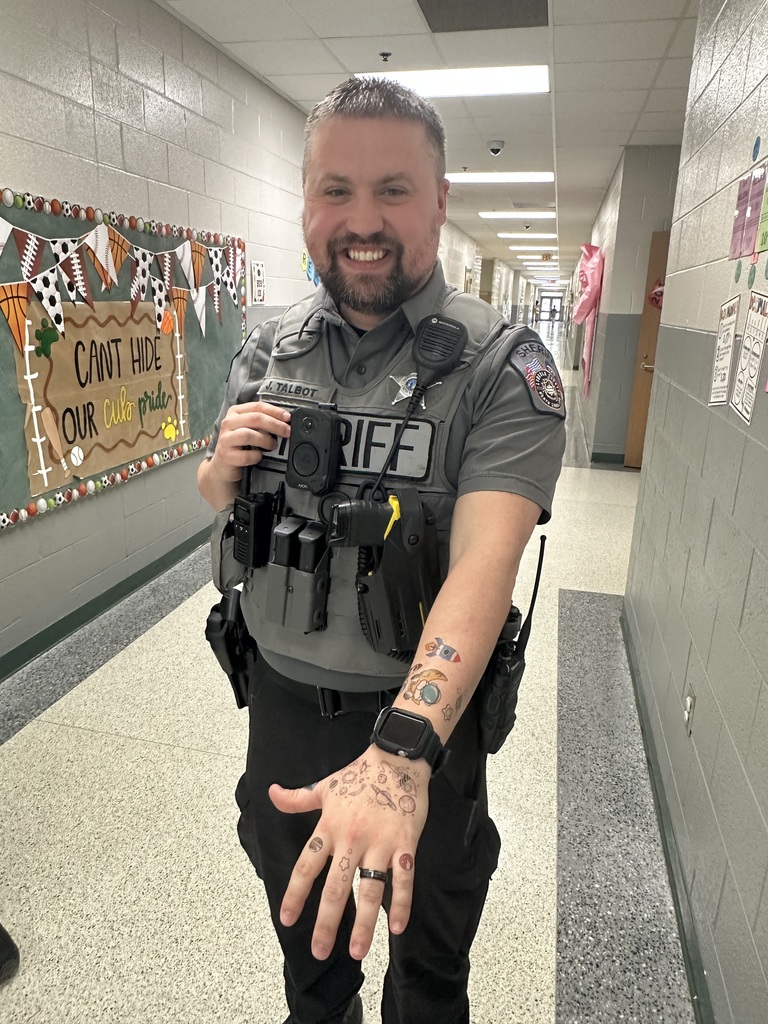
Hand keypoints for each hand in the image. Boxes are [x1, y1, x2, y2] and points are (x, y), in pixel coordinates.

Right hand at [210, 401, 290, 483]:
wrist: (223, 466)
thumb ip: (262, 422)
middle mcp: (228, 423)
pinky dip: (256, 456)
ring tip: (272, 446)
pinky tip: (259, 456)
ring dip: (266, 440)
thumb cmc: (239, 446)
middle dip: (275, 425)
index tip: (288, 417)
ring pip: (249, 435)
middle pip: (255, 419)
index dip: (275, 411)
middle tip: (287, 432)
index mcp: (235, 412)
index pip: (257, 406)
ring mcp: (226, 439)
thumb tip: (284, 421)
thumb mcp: (248, 428)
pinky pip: (246, 455)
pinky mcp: (226, 455)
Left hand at [269, 745, 429, 960]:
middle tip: (319, 951)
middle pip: (335, 887)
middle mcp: (351, 838)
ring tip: (357, 951)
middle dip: (327, 922)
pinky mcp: (405, 844)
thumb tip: (271, 793)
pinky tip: (397, 927)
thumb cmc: (360, 774)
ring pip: (369, 890)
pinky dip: (401, 903)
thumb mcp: (325, 786)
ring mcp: (379, 843)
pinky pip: (403, 879)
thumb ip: (298, 799)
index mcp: (330, 826)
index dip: (295, 894)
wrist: (397, 759)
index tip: (288, 920)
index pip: (307, 866)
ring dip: (363, 924)